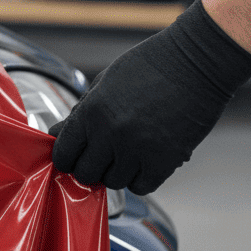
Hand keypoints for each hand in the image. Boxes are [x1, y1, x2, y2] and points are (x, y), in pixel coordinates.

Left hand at [51, 0, 250, 193]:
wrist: (194, 64)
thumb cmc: (148, 67)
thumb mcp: (103, 83)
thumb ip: (79, 113)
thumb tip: (56, 135)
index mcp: (91, 111)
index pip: (64, 154)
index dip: (66, 158)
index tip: (73, 156)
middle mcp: (110, 133)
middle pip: (86, 173)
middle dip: (89, 167)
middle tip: (98, 157)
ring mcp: (138, 149)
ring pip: (113, 182)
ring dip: (115, 172)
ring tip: (124, 154)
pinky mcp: (165, 161)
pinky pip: (141, 186)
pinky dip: (139, 178)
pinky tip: (142, 161)